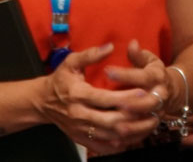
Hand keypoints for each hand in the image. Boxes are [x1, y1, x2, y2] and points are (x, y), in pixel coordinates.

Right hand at [35, 43, 161, 155]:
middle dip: (132, 116)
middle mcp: (78, 114)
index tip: (142, 92)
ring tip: (147, 123)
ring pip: (108, 135)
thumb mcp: (71, 62)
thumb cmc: (60, 80)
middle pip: (109, 120)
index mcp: (77, 94)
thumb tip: (110, 47)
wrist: (42, 102)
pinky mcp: (80, 139)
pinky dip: (118, 144)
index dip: (124, 97)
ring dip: (130, 131)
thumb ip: (91, 54)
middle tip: (150, 109)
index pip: (104, 99)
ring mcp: (79, 129)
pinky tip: (132, 137)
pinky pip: (101, 146)